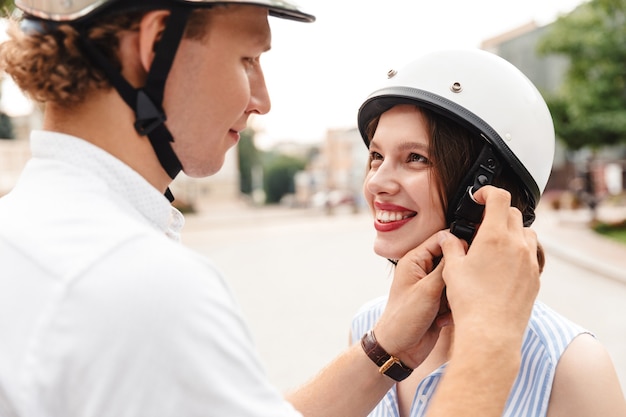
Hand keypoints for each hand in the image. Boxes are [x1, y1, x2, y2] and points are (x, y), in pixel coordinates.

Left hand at [374, 231, 450, 368]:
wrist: (399, 349)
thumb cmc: (404, 318)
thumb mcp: (428, 289)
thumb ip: (445, 267)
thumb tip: (459, 244)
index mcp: (415, 260)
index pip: (441, 239)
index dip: (457, 244)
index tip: (470, 255)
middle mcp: (424, 270)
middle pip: (451, 261)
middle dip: (457, 276)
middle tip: (456, 289)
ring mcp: (432, 287)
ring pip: (456, 281)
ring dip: (455, 295)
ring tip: (445, 308)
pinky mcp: (439, 303)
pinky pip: (456, 298)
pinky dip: (453, 308)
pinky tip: (442, 320)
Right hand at [440, 185, 539, 341]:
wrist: (491, 332)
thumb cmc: (471, 301)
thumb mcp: (452, 269)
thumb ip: (451, 247)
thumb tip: (449, 237)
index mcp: (495, 236)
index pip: (499, 198)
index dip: (488, 191)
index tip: (479, 197)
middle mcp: (517, 245)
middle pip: (514, 214)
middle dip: (498, 212)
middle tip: (483, 222)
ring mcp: (530, 261)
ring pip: (527, 233)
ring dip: (513, 231)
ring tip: (496, 243)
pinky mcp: (535, 278)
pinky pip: (531, 255)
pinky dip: (520, 251)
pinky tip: (504, 265)